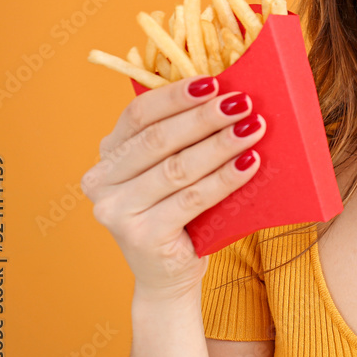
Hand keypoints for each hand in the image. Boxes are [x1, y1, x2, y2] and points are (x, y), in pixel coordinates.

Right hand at [81, 76, 266, 299]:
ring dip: (220, 145)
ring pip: (177, 169)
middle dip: (205, 118)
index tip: (214, 82)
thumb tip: (229, 96)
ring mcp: (117, 211)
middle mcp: (102, 181)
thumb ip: (184, 138)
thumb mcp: (172, 170)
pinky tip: (250, 163)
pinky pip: (192, 199)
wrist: (168, 274)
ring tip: (254, 129)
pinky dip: (225, 179)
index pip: (138, 114)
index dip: (176, 96)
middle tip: (243, 103)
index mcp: (108, 154)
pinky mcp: (142, 236)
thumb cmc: (179, 211)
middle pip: (159, 139)